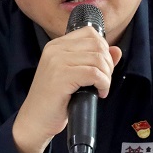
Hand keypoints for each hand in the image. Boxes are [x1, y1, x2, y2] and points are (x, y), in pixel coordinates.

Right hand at [13, 26, 122, 152]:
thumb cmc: (54, 100)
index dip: (104, 49)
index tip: (103, 67)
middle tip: (104, 80)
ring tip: (101, 88)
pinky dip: (103, 84)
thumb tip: (116, 50)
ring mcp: (57, 62)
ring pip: (98, 59)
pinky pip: (94, 74)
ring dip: (106, 76)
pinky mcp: (61, 76)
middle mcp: (55, 49)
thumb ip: (94, 60)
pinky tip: (99, 93)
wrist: (35, 120)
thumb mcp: (75, 75)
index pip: (90, 33)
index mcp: (56, 45)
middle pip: (97, 45)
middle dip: (108, 63)